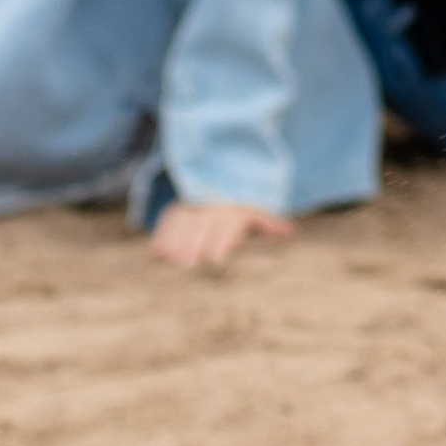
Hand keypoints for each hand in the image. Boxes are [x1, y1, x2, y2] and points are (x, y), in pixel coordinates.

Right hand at [149, 199, 297, 268]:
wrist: (220, 183)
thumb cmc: (241, 210)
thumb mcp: (256, 213)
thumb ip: (269, 224)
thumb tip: (289, 232)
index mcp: (232, 212)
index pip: (226, 226)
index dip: (221, 240)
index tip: (216, 257)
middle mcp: (210, 209)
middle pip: (202, 227)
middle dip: (195, 244)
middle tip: (188, 263)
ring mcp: (191, 208)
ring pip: (182, 223)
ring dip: (175, 240)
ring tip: (170, 258)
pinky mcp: (176, 210)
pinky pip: (168, 220)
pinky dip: (162, 234)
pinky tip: (156, 252)